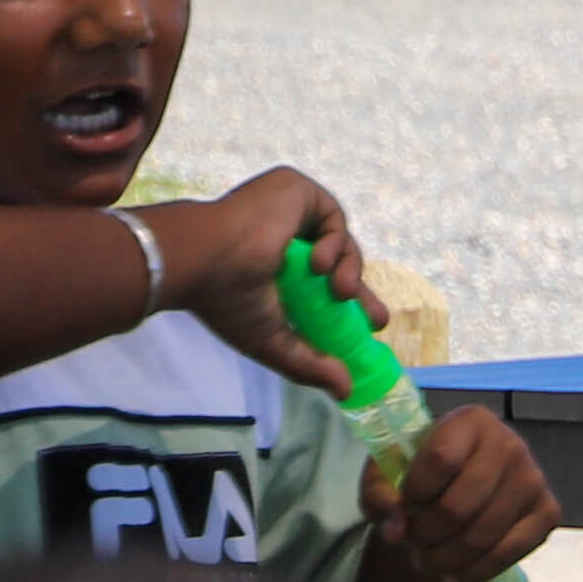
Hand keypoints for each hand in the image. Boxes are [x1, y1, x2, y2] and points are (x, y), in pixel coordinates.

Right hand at [159, 170, 370, 390]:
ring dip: (348, 272)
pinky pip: (333, 219)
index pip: (318, 285)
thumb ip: (309, 363)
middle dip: (360, 292)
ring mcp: (289, 214)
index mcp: (271, 271)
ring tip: (339, 292)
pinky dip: (335, 243)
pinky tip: (317, 263)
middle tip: (376, 319)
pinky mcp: (297, 189)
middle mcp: (280, 240)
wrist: (206, 258)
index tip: (371, 327)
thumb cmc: (229, 300)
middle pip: (337, 262)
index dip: (348, 305)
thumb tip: (347, 392)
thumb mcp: (273, 340)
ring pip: (340, 243)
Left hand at [369, 406, 559, 581]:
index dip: (412, 494)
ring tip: (427, 561)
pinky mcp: (547, 512)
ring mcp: (533, 478)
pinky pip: (509, 554)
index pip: (440, 460)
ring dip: (443, 561)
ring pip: (480, 536)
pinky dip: (475, 573)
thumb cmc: (422, 474)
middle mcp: (510, 444)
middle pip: (457, 507)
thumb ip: (380, 496)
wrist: (463, 482)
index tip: (402, 507)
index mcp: (471, 420)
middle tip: (412, 543)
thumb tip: (396, 531)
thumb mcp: (387, 474)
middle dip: (424, 537)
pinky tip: (455, 575)